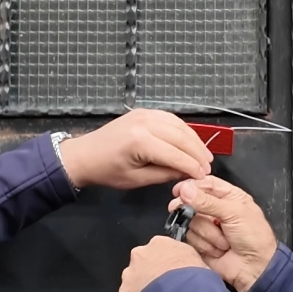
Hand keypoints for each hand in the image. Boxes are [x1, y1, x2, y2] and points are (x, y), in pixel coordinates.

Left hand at [57, 109, 213, 189]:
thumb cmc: (107, 171)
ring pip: (179, 125)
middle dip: (197, 153)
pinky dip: (183, 130)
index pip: (176, 154)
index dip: (192, 166)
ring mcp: (144, 114)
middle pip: (181, 137)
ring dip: (194, 140)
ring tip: (203, 156)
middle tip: (208, 167)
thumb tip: (187, 174)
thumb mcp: (137, 179)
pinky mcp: (144, 112)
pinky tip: (190, 141)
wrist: (85, 155)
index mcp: (140, 141)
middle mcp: (145, 123)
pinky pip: (170, 119)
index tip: (203, 176)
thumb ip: (165, 174)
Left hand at [117, 236, 205, 291]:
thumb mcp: (201, 266)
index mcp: (161, 244)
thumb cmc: (196, 279)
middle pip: (143, 271)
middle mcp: (141, 257)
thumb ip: (191, 267)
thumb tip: (196, 278)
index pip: (161, 255)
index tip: (173, 281)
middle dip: (152, 285)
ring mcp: (130, 277)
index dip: (167, 270)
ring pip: (133, 291)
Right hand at [170, 177, 277, 291]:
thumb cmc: (254, 237)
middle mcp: (216, 210)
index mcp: (229, 196)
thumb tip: (185, 190)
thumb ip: (208, 201)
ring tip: (224, 242)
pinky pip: (190, 238)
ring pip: (191, 222)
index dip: (191, 186)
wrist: (254, 268)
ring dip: (207, 234)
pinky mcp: (200, 243)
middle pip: (192, 202)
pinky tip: (218, 250)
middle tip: (192, 214)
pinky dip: (204, 245)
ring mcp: (206, 227)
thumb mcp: (234, 213)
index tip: (179, 191)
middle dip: (196, 212)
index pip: (205, 184)